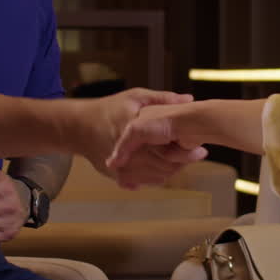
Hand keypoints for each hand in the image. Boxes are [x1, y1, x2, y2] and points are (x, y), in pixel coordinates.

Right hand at [74, 88, 205, 175]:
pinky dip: (155, 178)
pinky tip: (164, 168)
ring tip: (182, 160)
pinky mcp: (117, 175)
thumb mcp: (135, 97)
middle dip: (181, 162)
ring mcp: (121, 166)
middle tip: (196, 155)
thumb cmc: (110, 108)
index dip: (184, 151)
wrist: (80, 127)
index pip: (164, 148)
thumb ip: (162, 98)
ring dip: (171, 171)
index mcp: (134, 130)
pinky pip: (142, 182)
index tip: (199, 148)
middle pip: (162, 166)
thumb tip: (189, 99)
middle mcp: (127, 151)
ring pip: (154, 177)